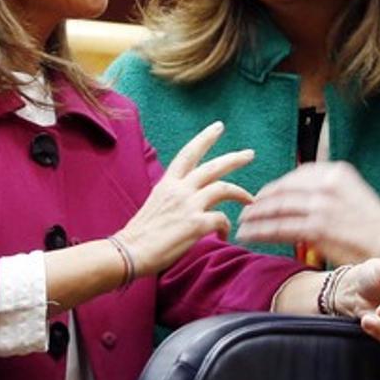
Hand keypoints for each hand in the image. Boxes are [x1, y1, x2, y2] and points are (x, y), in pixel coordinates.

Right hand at [117, 121, 253, 275]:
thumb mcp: (156, 204)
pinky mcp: (196, 224)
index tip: (218, 127)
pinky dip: (226, 227)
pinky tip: (223, 235)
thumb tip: (188, 199)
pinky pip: (221, 219)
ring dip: (240, 193)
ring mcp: (188, 205)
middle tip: (250, 154)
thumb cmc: (140, 234)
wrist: (130, 252)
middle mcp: (179, 189)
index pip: (188, 153)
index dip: (205, 138)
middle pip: (213, 167)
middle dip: (234, 158)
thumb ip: (174, 196)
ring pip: (223, 188)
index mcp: (168, 183)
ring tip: (250, 199)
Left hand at [236, 162, 379, 263]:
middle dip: (260, 202)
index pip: (296, 176)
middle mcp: (327, 184)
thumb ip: (328, 191)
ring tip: (242, 225)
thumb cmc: (375, 226)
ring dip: (255, 218)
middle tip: (245, 211)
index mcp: (336, 172)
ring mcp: (321, 206)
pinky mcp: (316, 229)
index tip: (263, 196)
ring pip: (276, 209)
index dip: (275, 187)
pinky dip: (260, 232)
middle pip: (282, 190)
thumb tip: (302, 197)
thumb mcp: (353, 195)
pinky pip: (279, 228)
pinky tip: (250, 236)